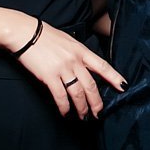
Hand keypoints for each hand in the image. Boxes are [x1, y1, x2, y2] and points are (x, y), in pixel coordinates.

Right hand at [10, 19, 126, 118]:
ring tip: (83, 116)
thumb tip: (86, 67)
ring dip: (82, 108)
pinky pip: (61, 96)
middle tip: (98, 113)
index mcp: (82, 50)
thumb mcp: (68, 41)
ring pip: (78, 94)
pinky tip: (65, 112)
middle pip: (91, 86)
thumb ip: (78, 54)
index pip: (103, 66)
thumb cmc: (46, 36)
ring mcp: (63, 69)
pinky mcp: (49, 76)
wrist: (26, 33)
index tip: (123, 87)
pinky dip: (64, 107)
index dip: (115, 78)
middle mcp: (75, 61)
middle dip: (97, 102)